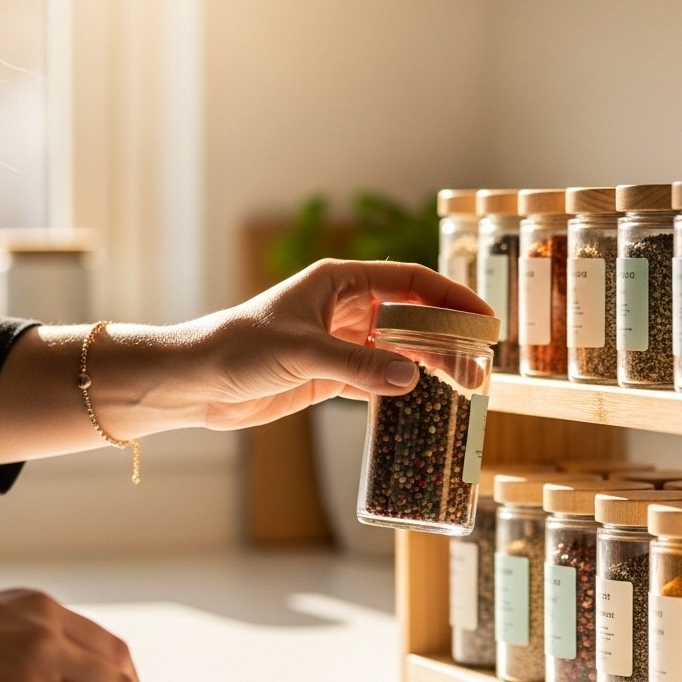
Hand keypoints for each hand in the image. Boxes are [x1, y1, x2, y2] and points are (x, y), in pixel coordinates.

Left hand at [192, 258, 493, 428]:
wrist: (197, 382)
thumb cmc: (239, 348)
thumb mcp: (302, 353)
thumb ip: (357, 366)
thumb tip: (413, 379)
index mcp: (341, 282)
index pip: (412, 282)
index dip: (452, 298)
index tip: (484, 318)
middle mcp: (346, 308)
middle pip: (412, 317)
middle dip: (448, 338)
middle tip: (481, 364)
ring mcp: (340, 342)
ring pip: (399, 350)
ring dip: (431, 365)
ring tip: (466, 385)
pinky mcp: (330, 374)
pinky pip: (379, 377)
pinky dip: (403, 387)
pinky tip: (428, 398)